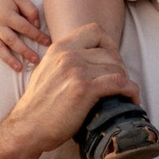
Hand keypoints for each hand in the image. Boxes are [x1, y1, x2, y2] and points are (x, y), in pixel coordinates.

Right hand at [0, 0, 50, 75]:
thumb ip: (31, 11)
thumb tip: (36, 25)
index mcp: (6, 14)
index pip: (24, 28)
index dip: (37, 36)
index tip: (48, 42)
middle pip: (12, 41)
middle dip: (25, 51)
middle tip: (37, 60)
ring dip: (8, 59)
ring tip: (19, 69)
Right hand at [6, 27, 128, 149]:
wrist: (27, 127)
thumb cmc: (39, 106)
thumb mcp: (47, 71)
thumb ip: (64, 61)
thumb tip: (88, 61)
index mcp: (59, 48)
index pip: (95, 30)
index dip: (110, 44)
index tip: (111, 62)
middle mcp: (68, 55)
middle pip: (110, 52)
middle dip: (120, 68)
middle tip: (119, 85)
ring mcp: (76, 71)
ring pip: (117, 68)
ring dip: (126, 82)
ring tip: (125, 94)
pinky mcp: (84, 89)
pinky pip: (120, 83)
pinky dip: (131, 91)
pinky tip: (131, 99)